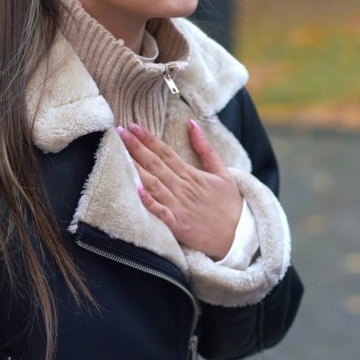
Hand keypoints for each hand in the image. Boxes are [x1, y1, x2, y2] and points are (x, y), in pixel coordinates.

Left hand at [121, 119, 242, 258]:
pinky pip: (161, 213)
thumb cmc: (230, 204)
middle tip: (120, 132)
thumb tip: (192, 123)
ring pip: (154, 185)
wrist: (239, 236)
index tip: (132, 126)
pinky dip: (149, 203)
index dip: (148, 139)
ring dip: (136, 169)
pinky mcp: (178, 225)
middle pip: (156, 165)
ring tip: (120, 155)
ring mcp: (180, 207)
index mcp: (192, 174)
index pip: (166, 152)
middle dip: (136, 148)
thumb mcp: (223, 172)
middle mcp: (183, 188)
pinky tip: (137, 192)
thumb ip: (206, 149)